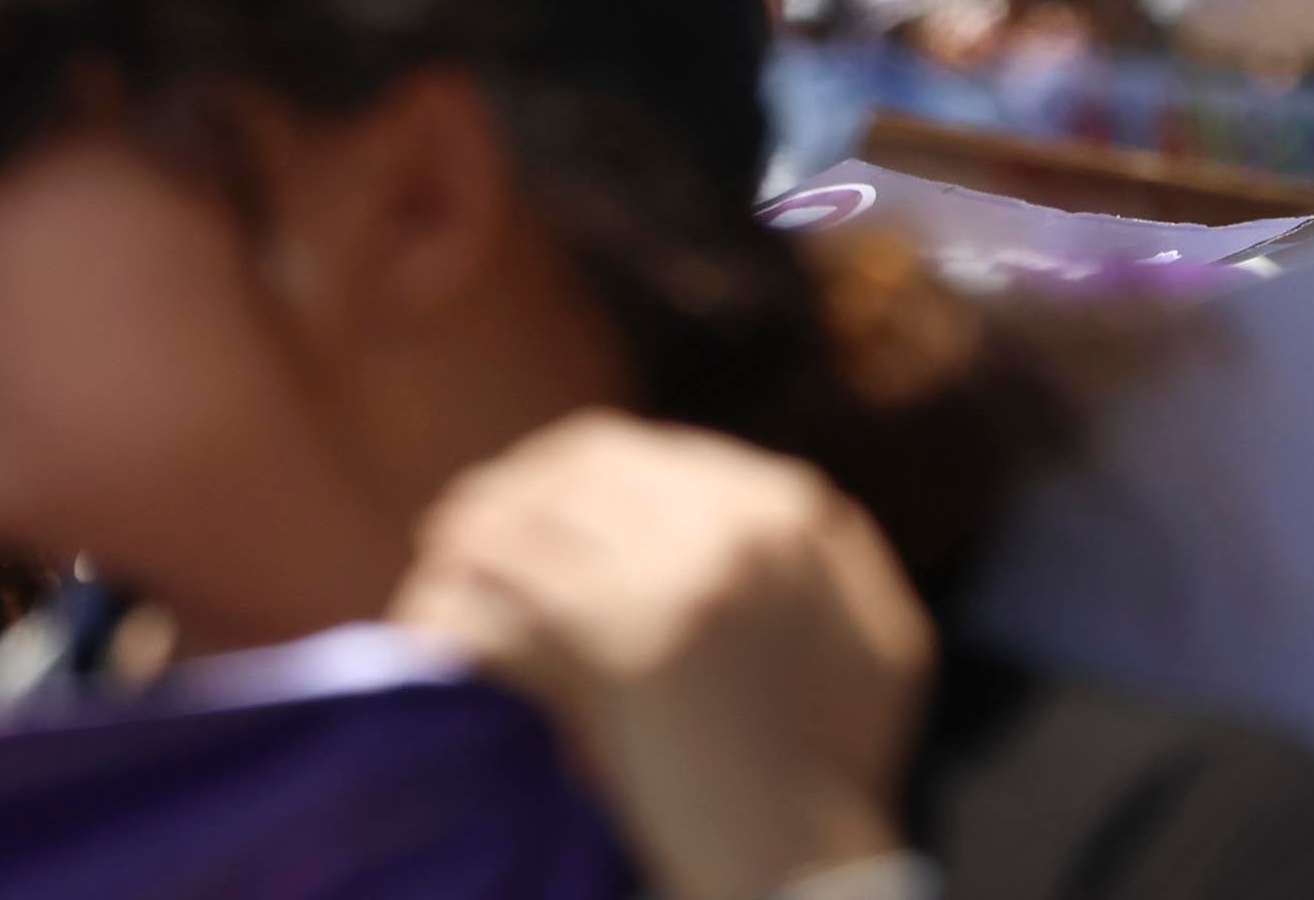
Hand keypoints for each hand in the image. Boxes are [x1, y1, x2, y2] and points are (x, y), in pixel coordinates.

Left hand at [390, 411, 930, 899]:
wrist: (806, 866)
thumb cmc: (837, 774)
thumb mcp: (869, 645)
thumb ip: (827, 561)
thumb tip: (791, 499)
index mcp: (799, 518)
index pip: (665, 455)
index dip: (589, 469)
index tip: (543, 486)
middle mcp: (749, 528)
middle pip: (602, 464)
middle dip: (530, 478)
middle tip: (477, 503)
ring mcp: (690, 574)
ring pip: (555, 505)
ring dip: (491, 509)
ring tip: (448, 529)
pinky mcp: (632, 631)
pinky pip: (526, 564)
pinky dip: (478, 555)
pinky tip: (444, 561)